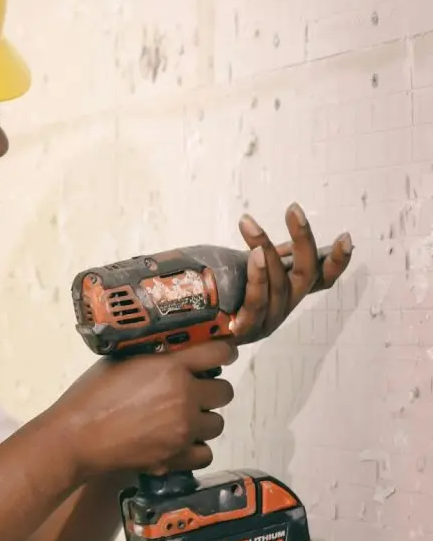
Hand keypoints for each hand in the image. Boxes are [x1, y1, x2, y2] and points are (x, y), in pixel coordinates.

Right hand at [52, 340, 237, 478]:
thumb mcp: (122, 361)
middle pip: (224, 391)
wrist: (76, 436)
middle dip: (211, 389)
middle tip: (193, 390)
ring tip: (181, 418)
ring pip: (217, 423)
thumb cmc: (90, 395)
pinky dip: (195, 448)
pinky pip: (205, 453)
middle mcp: (185, 398)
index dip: (224, 351)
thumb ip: (155, 358)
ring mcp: (183, 431)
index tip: (221, 354)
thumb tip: (173, 354)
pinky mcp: (177, 457)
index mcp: (171, 368)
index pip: (220, 352)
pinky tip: (178, 441)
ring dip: (203, 419)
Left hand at [231, 203, 352, 343]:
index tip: (346, 237)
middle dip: (303, 240)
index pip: (322, 279)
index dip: (337, 262)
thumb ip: (272, 253)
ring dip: (268, 253)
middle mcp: (285, 307)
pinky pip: (255, 304)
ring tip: (253, 227)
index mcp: (289, 292)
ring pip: (278, 285)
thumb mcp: (250, 268)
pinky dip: (257, 278)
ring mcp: (267, 321)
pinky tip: (253, 257)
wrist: (193, 329)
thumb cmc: (223, 292)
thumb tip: (290, 224)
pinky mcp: (245, 331)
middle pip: (306, 275)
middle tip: (294, 210)